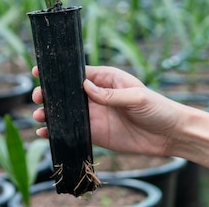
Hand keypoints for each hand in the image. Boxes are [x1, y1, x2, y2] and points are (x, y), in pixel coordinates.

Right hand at [31, 65, 181, 155]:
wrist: (170, 135)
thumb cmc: (157, 108)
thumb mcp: (136, 96)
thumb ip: (110, 94)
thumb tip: (85, 87)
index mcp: (104, 79)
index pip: (75, 73)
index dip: (57, 72)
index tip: (39, 71)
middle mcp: (95, 96)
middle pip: (65, 93)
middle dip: (48, 94)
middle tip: (38, 97)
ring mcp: (93, 115)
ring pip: (64, 112)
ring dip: (49, 113)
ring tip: (39, 115)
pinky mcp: (94, 133)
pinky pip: (71, 131)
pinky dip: (56, 132)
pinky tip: (44, 133)